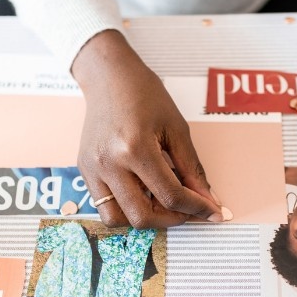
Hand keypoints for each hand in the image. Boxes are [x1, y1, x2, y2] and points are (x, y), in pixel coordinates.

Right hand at [72, 30, 230, 227]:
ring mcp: (92, 169)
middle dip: (172, 219)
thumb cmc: (145, 95)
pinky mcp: (84, 170)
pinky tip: (143, 192)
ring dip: (145, 218)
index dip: (197, 208)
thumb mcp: (177, 128)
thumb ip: (192, 168)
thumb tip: (208, 199)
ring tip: (162, 202)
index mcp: (135, 148)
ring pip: (117, 219)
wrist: (109, 77)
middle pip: (142, 216)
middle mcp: (110, 163)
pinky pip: (104, 206)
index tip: (212, 213)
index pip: (171, 195)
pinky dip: (127, 207)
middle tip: (188, 209)